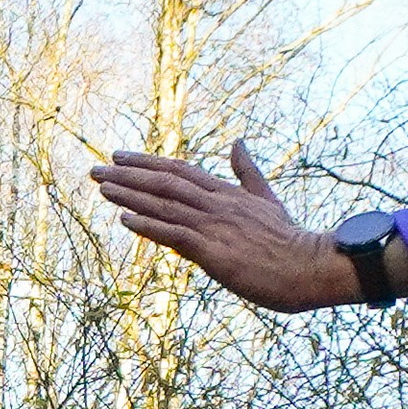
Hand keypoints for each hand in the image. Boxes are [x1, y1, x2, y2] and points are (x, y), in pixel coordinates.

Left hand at [91, 143, 355, 311]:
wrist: (311, 266)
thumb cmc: (290, 240)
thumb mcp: (267, 199)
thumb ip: (248, 172)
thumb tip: (238, 142)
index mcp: (227, 193)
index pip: (179, 171)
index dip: (147, 163)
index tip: (120, 157)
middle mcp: (217, 204)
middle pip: (165, 183)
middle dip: (128, 175)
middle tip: (96, 169)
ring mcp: (215, 227)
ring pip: (165, 205)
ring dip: (130, 196)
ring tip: (102, 187)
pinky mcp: (215, 252)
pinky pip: (175, 234)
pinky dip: (148, 225)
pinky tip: (125, 219)